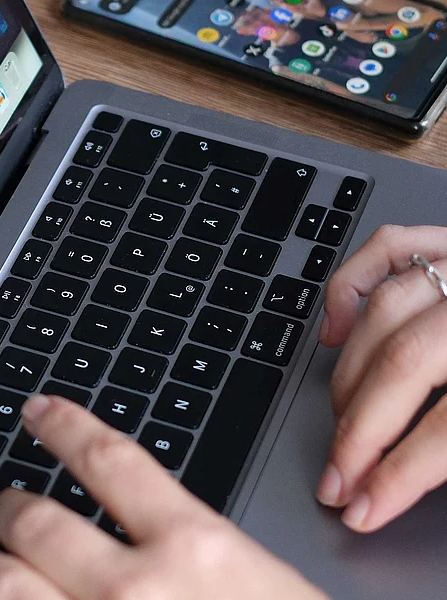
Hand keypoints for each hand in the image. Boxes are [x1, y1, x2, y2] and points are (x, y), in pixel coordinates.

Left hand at [0, 395, 326, 599]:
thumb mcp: (257, 581)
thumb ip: (192, 547)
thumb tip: (136, 520)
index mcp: (196, 550)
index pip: (110, 459)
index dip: (65, 427)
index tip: (39, 412)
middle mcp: (137, 592)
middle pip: (38, 523)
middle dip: (4, 508)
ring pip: (2, 585)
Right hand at [317, 225, 446, 531]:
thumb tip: (435, 479)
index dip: (398, 475)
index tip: (364, 508)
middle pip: (403, 368)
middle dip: (356, 434)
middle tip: (335, 480)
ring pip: (384, 314)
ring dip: (349, 379)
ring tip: (342, 425)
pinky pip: (387, 250)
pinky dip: (348, 289)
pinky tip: (337, 331)